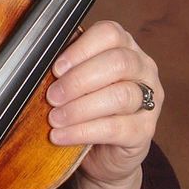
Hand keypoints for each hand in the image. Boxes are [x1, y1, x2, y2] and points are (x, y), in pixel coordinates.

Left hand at [46, 20, 162, 188]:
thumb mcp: (76, 84)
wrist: (104, 154)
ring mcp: (150, 100)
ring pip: (120, 96)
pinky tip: (61, 136)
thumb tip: (37, 61)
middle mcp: (143, 69)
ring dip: (80, 107)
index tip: (56, 68)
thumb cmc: (87, 110)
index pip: (110, 33)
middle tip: (52, 97)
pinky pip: (116, 128)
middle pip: (118, 62)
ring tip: (54, 118)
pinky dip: (83, 131)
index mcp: (125, 48)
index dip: (81, 49)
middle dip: (78, 80)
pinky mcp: (145, 131)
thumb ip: (66, 68)